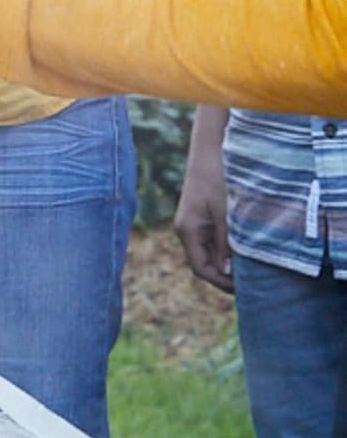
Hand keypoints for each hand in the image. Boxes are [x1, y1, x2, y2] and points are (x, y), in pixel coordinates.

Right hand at [174, 105, 232, 292]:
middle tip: (251, 282)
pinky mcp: (200, 214)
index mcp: (188, 231)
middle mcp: (186, 229)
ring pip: (209, 251)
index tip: (244, 289)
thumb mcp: (226, 213)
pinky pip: (212, 239)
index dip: (222, 282)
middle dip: (225, 274)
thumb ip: (226, 243)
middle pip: (204, 262)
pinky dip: (226, 247)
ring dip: (227, 261)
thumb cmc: (217, 178)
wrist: (210, 148)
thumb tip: (228, 271)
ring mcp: (192, 222)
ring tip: (250, 266)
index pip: (202, 269)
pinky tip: (243, 247)